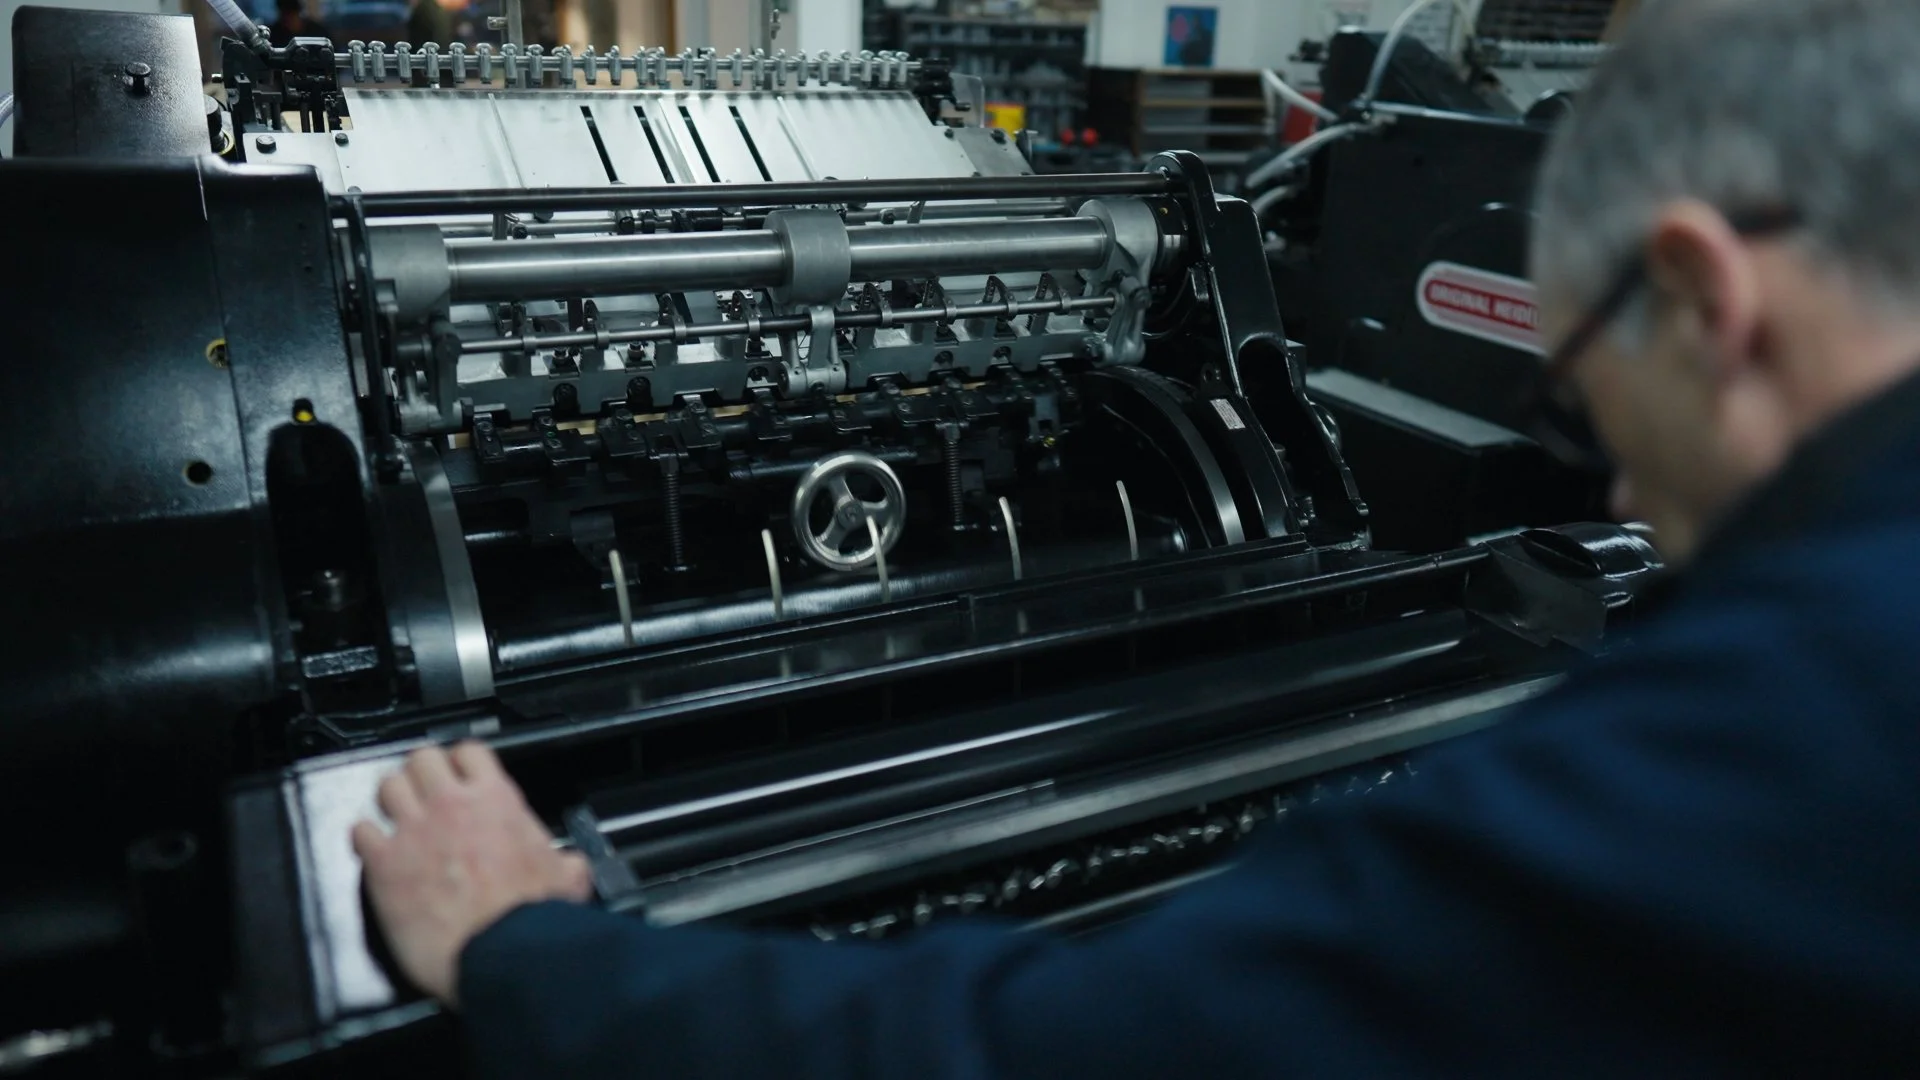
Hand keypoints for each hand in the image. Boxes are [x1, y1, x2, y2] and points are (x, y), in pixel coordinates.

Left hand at [352, 742, 592, 1006]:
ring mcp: (413, 831)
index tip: (458, 775)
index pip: (468, 752)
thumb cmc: (530, 918)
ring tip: (396, 816)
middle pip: (420, 759)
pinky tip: (374, 849)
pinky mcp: (384, 864)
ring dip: (391, 799)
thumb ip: (565, 860)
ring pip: (387, 786)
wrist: (501, 953)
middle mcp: (450, 805)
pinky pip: (361, 831)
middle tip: (423, 793)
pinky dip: (366, 837)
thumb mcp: (567, 877)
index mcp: (496, 800)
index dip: (460, 762)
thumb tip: (572, 866)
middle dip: (420, 774)